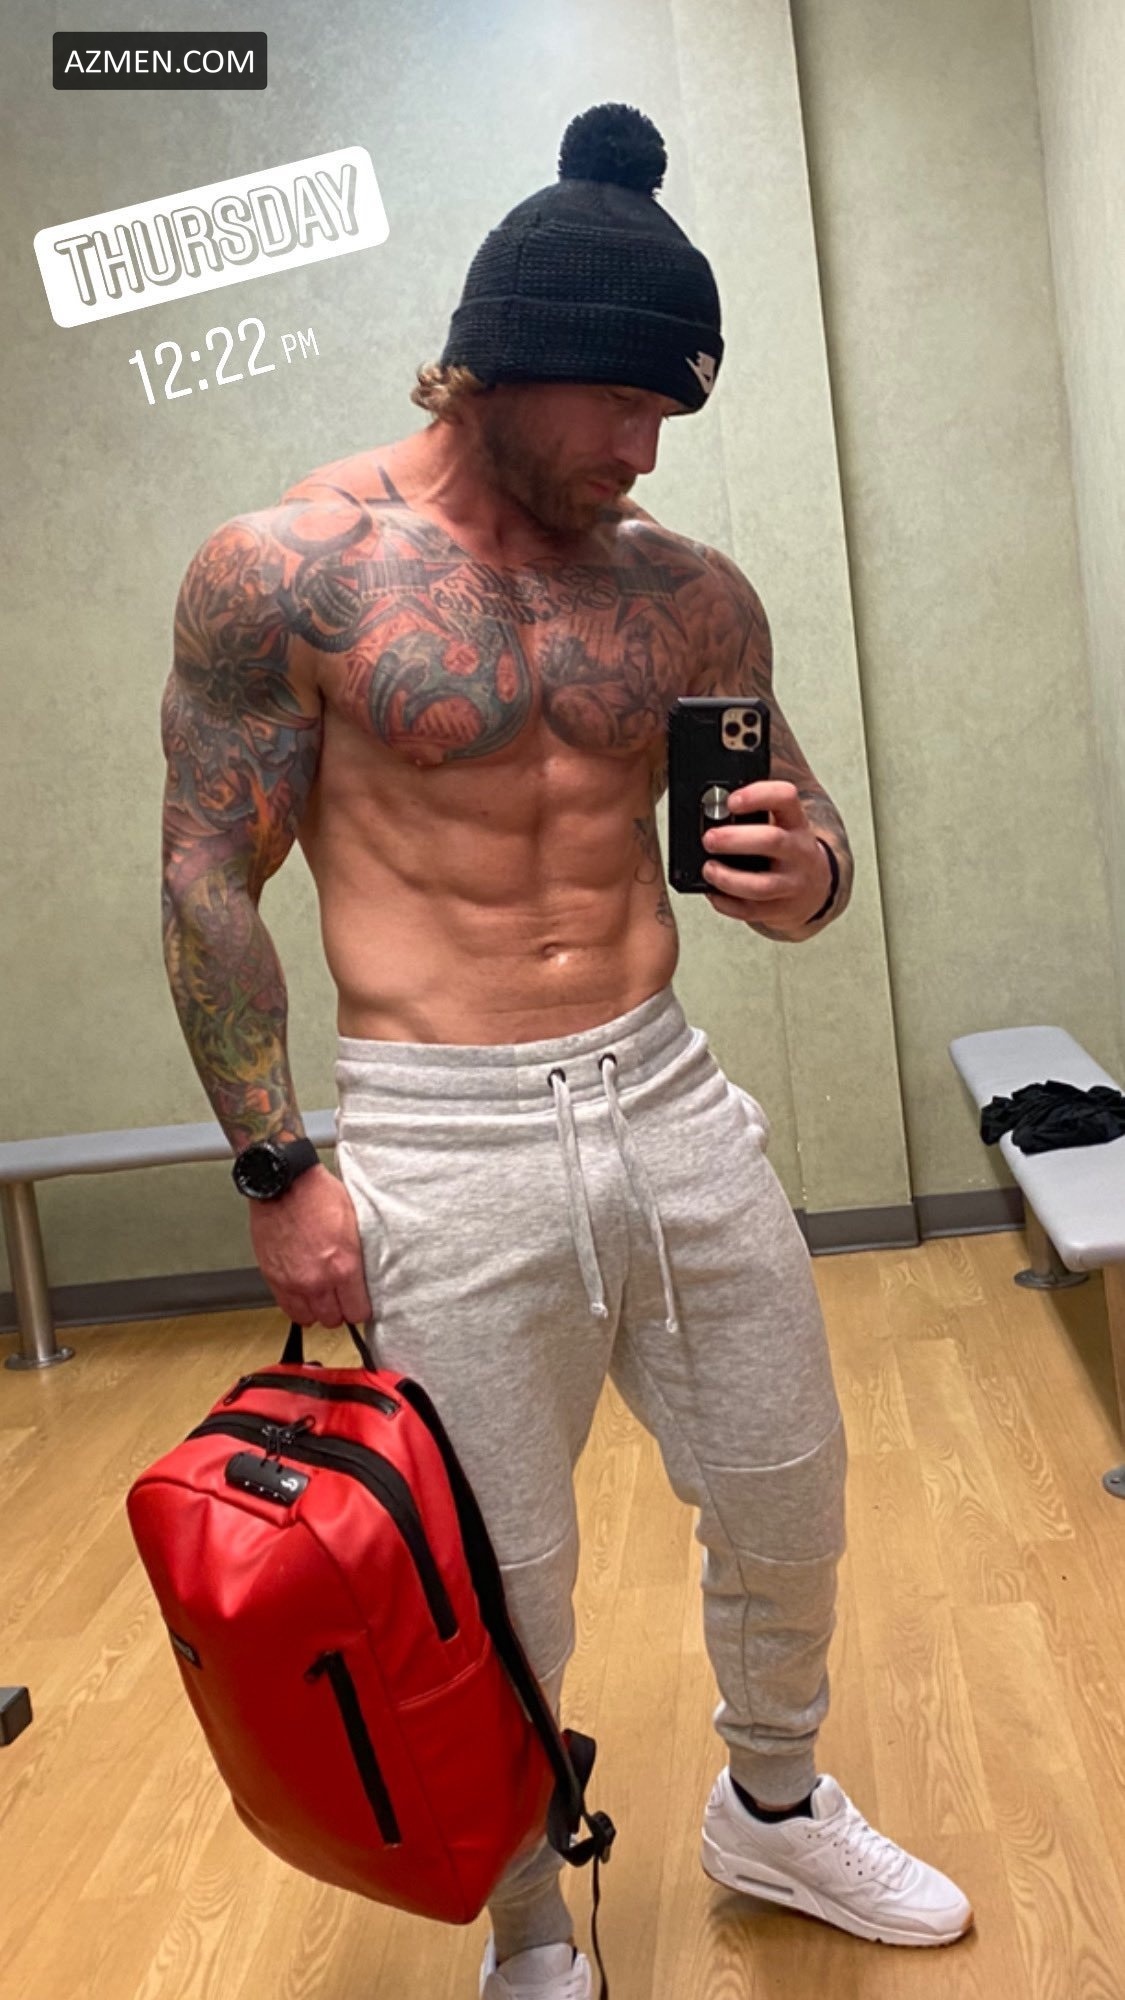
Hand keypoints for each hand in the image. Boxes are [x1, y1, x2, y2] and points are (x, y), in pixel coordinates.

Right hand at [247, 1163, 373, 1328]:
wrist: (284, 1184)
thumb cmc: (318, 1195)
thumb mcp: (354, 1224)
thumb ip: (357, 1257)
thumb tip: (362, 1276)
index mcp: (344, 1266)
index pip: (357, 1312)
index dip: (360, 1308)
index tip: (359, 1303)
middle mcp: (318, 1280)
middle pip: (333, 1319)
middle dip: (339, 1310)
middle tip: (340, 1297)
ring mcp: (293, 1282)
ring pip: (310, 1318)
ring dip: (317, 1310)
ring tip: (321, 1296)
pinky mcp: (273, 1278)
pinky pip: (288, 1308)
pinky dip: (297, 1305)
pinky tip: (303, 1294)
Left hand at [701, 781, 830, 930]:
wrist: (814, 888)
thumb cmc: (785, 850)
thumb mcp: (782, 824)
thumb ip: (754, 812)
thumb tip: (711, 802)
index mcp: (796, 822)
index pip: (785, 798)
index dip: (757, 796)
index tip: (731, 801)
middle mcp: (798, 852)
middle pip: (771, 841)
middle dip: (735, 839)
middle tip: (708, 839)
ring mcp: (792, 884)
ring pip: (761, 885)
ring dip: (728, 878)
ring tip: (708, 869)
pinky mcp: (780, 909)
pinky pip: (750, 911)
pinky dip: (726, 903)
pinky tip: (713, 892)